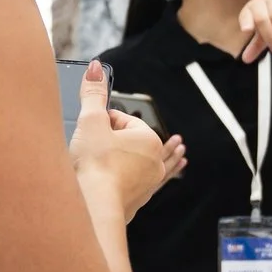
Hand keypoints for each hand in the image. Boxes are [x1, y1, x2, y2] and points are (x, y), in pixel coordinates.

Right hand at [70, 59, 181, 216]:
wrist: (94, 204)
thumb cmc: (94, 164)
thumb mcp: (90, 122)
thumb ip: (93, 93)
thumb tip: (96, 67)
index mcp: (147, 139)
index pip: (123, 121)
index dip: (103, 122)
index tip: (89, 130)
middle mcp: (154, 161)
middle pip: (139, 142)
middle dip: (127, 139)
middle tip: (123, 140)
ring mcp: (148, 183)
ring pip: (154, 164)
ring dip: (163, 158)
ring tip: (181, 152)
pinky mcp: (138, 200)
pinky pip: (149, 185)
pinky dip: (155, 179)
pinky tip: (164, 179)